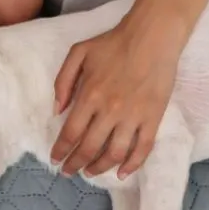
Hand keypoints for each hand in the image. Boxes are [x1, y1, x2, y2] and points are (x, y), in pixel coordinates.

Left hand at [49, 21, 179, 179]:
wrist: (151, 36)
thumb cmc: (113, 42)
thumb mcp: (79, 53)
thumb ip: (63, 81)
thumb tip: (57, 110)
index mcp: (89, 95)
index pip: (70, 133)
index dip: (61, 151)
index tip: (56, 160)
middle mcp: (109, 111)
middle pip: (89, 148)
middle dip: (75, 164)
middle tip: (69, 172)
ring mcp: (133, 116)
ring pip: (114, 153)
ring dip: (100, 168)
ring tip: (91, 172)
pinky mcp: (153, 118)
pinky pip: (142, 148)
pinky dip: (132, 165)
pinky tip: (122, 173)